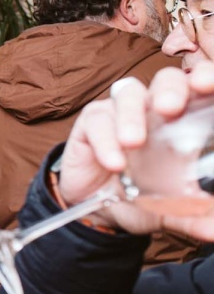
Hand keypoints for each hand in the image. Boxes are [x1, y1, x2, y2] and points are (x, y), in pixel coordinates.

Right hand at [58, 62, 213, 238]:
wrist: (95, 211)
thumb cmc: (139, 197)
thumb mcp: (171, 209)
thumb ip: (194, 216)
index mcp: (183, 121)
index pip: (198, 88)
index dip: (205, 78)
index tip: (210, 86)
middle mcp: (153, 110)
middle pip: (166, 80)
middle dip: (171, 89)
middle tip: (170, 108)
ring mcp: (120, 113)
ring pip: (127, 93)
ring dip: (131, 114)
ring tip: (133, 142)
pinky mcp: (91, 124)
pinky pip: (96, 120)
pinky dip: (105, 140)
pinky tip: (113, 163)